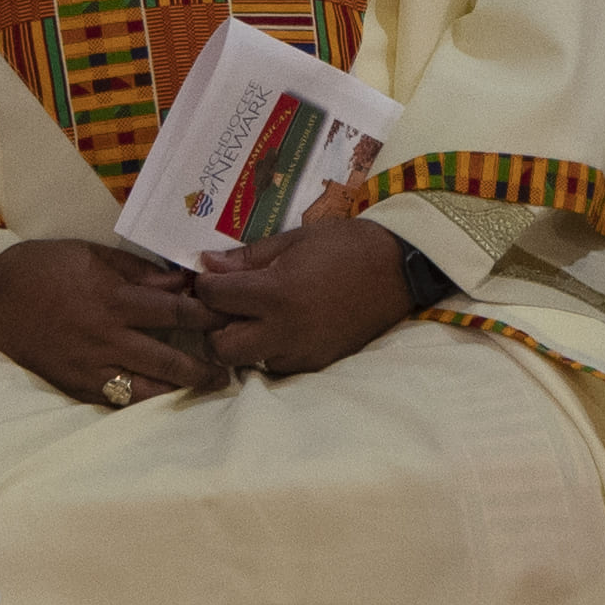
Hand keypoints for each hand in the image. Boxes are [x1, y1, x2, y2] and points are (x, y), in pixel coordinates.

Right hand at [0, 240, 218, 402]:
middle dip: (204, 368)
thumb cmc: (40, 266)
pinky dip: (141, 400)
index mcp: (113, 301)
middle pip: (169, 360)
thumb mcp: (90, 254)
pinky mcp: (72, 385)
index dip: (208, 318)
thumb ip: (137, 271)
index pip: (175, 314)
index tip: (230, 320)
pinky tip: (160, 399)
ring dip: (178, 391)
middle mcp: (106, 339)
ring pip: (146, 390)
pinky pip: (115, 400)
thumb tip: (178, 283)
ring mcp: (89, 367)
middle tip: (229, 371)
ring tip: (203, 389)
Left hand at [198, 218, 418, 376]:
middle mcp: (284, 329)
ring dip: (241, 342)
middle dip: (213, 326)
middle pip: (220, 347)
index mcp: (276, 291)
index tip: (210, 278)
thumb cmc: (347, 245)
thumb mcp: (295, 239)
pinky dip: (269, 350)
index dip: (205, 285)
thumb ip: (249, 256)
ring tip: (254, 318)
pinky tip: (281, 328)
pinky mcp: (317, 365)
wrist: (399, 271)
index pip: (215, 297)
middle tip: (225, 307)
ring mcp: (301, 352)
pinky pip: (276, 365)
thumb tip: (207, 264)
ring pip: (246, 362)